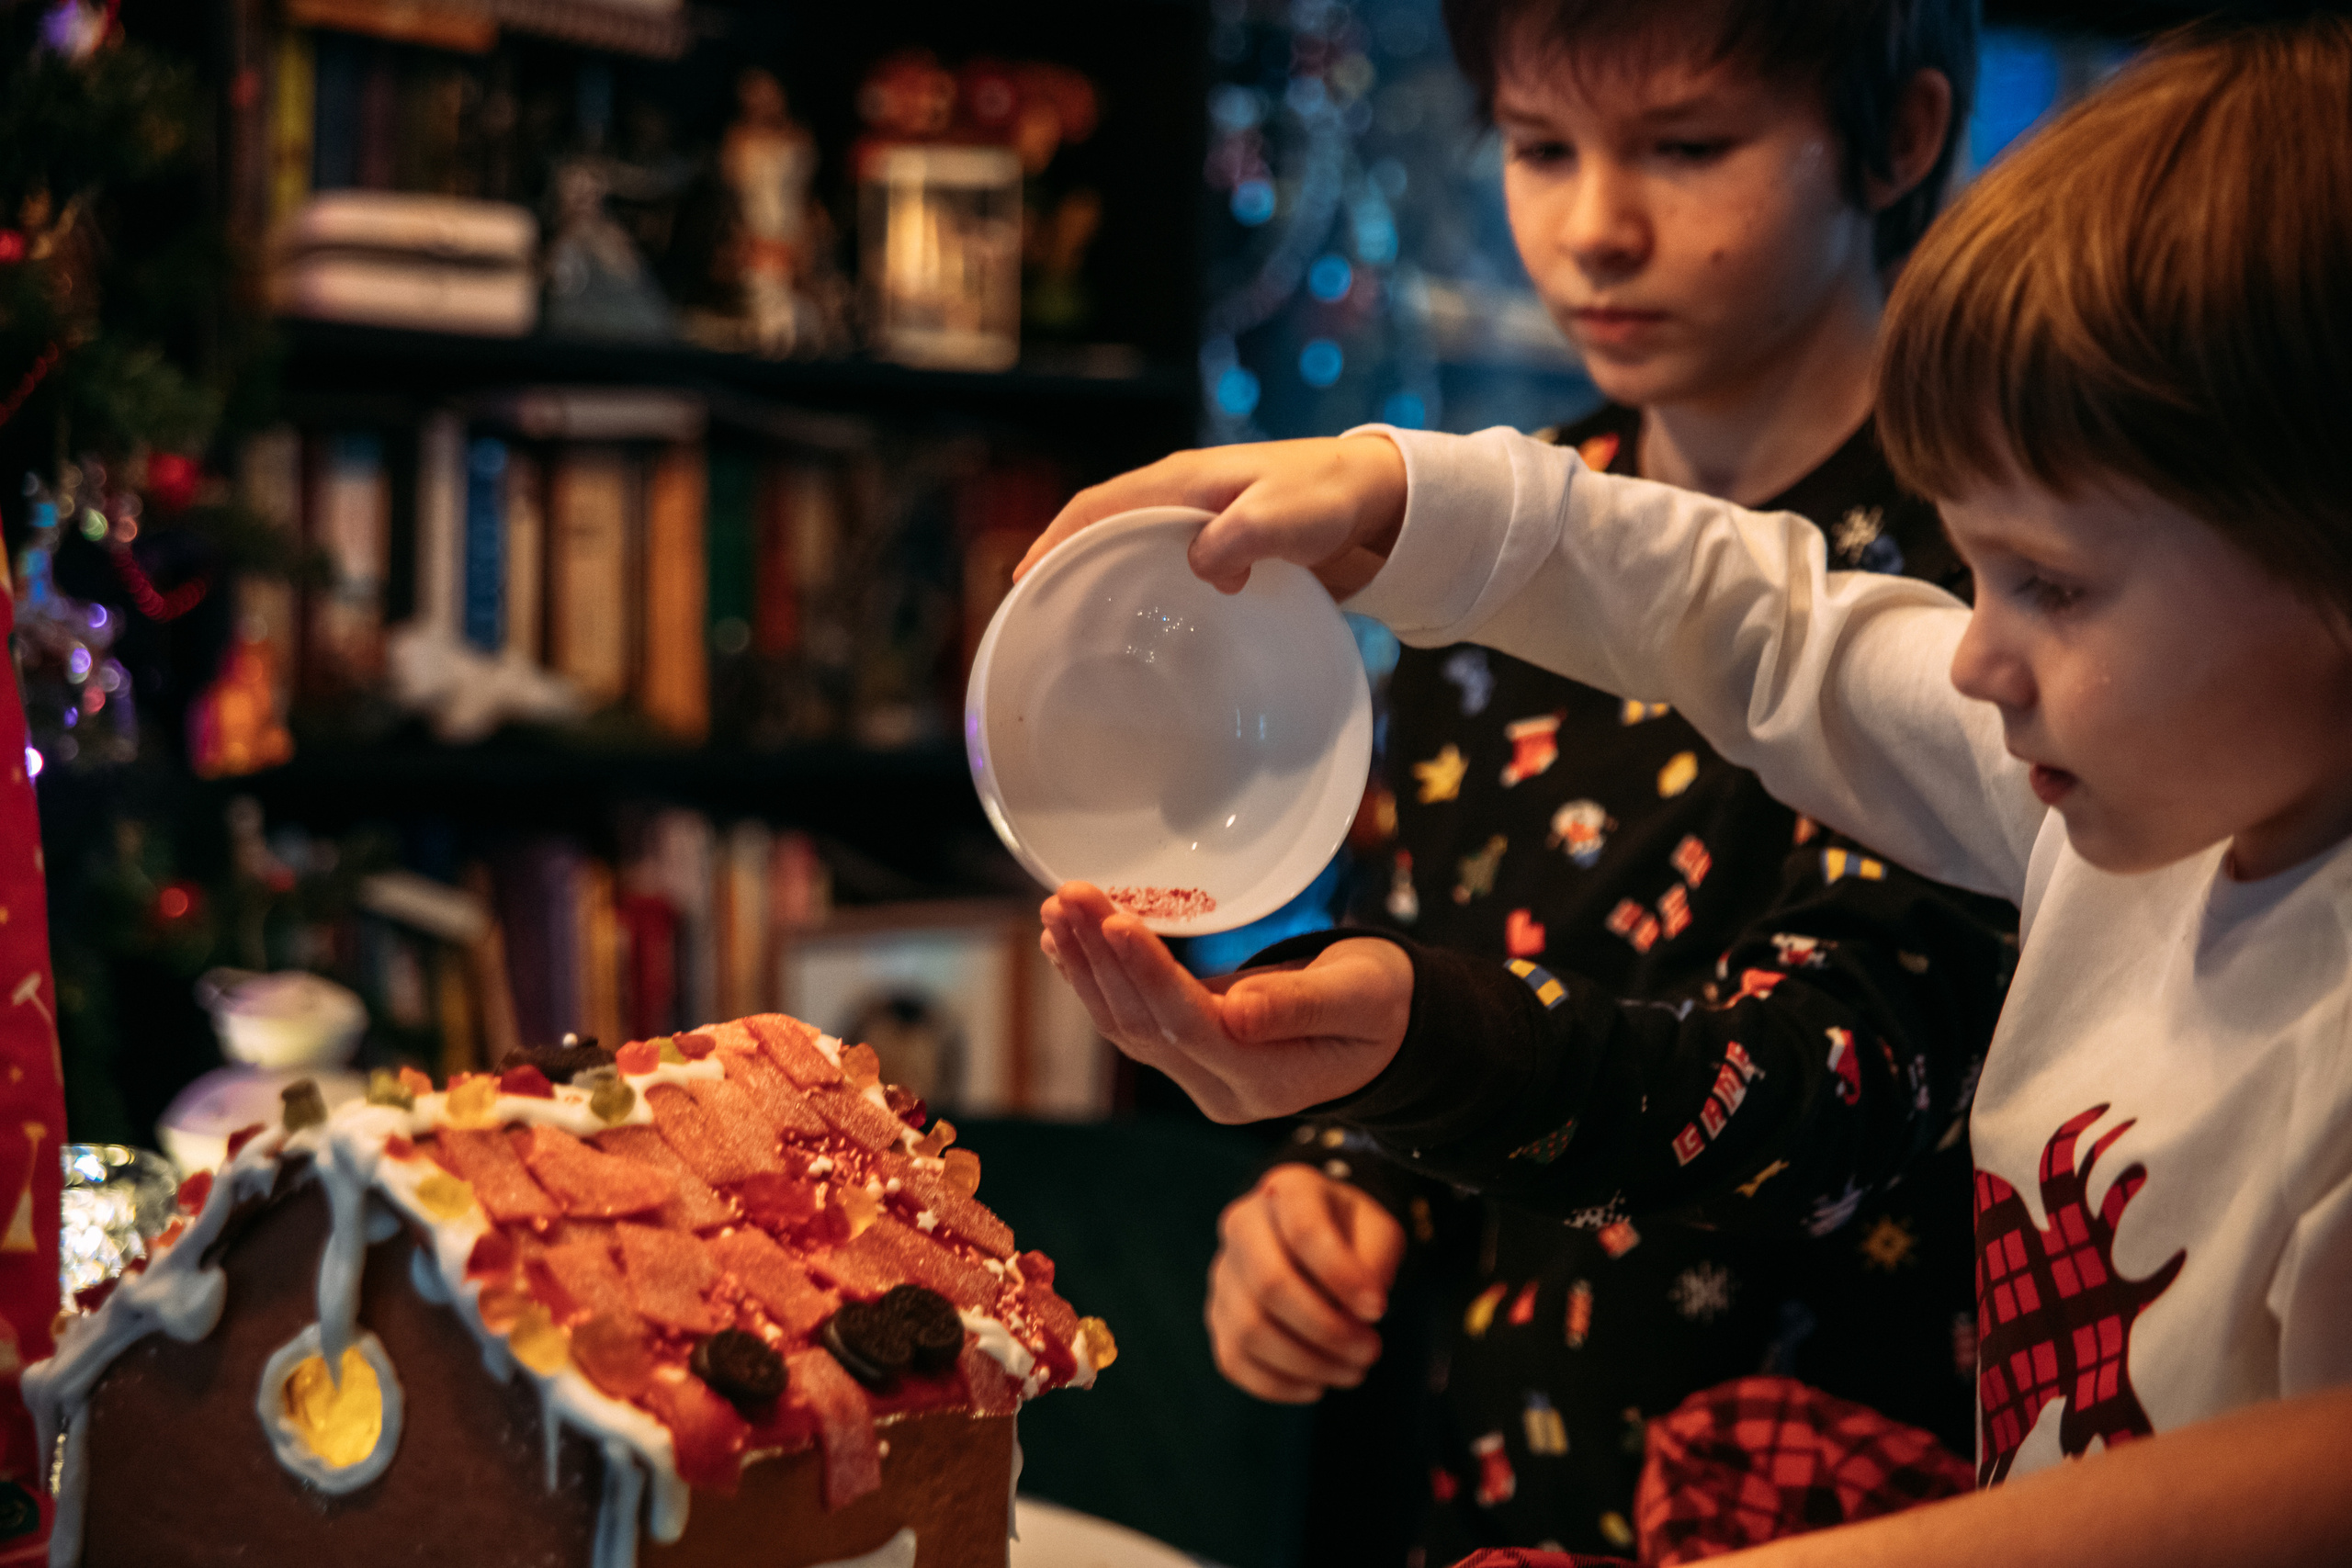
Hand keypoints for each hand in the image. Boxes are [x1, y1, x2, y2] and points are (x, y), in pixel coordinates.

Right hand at [1012, 436, 1407, 597]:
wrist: (1378, 500)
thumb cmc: (1329, 498)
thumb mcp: (1284, 516)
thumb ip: (1241, 537)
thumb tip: (1200, 566)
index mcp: (1183, 482)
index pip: (1099, 505)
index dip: (1056, 538)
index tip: (1025, 578)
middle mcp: (1183, 499)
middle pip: (1105, 528)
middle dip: (1068, 562)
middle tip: (1040, 614)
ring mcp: (1202, 525)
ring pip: (1136, 550)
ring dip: (1107, 580)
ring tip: (1081, 629)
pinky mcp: (1225, 550)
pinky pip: (1172, 569)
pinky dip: (1150, 592)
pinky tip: (1152, 631)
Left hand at [1037, 882, 1412, 1122]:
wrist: (1388, 1031)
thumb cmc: (1383, 1004)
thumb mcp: (1362, 998)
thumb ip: (1303, 1005)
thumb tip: (1238, 1009)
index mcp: (1268, 1082)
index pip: (1192, 1025)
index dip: (1150, 975)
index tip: (1114, 922)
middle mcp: (1222, 1091)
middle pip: (1146, 1024)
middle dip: (1101, 958)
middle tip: (1068, 895)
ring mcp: (1201, 1078)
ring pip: (1127, 1024)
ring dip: (1087, 965)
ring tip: (1058, 908)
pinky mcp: (1189, 1054)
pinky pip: (1133, 1020)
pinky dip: (1097, 979)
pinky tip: (1068, 943)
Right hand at [1206, 1165, 1404, 1402]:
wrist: (1318, 1239)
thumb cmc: (1352, 1234)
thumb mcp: (1378, 1231)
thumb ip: (1373, 1264)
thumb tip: (1359, 1314)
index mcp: (1287, 1189)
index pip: (1304, 1229)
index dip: (1342, 1276)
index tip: (1379, 1309)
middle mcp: (1242, 1223)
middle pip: (1270, 1283)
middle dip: (1326, 1329)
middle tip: (1370, 1351)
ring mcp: (1223, 1271)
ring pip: (1250, 1329)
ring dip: (1307, 1363)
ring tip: (1351, 1371)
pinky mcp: (1217, 1315)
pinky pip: (1234, 1359)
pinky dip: (1277, 1384)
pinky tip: (1315, 1385)